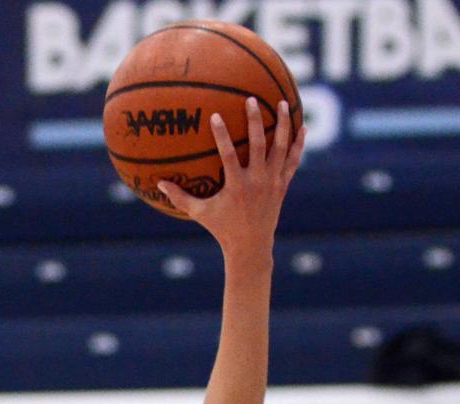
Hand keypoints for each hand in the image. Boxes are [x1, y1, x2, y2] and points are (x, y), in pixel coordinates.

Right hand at [159, 98, 304, 256]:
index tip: (216, 115)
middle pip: (259, 145)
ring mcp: (273, 183)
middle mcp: (258, 182)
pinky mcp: (282, 185)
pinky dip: (298, 144)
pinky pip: (293, 161)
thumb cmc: (223, 229)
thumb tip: (158, 183)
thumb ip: (180, 198)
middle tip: (251, 100)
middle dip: (256, 121)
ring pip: (281, 148)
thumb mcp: (200, 214)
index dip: (222, 136)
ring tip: (280, 102)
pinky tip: (301, 126)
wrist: (252, 247)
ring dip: (282, 124)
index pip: (229, 156)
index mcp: (237, 187)